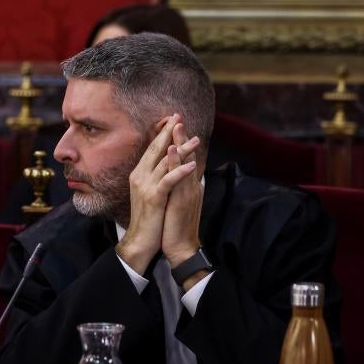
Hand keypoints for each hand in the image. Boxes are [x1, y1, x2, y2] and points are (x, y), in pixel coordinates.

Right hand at [117, 114, 196, 274]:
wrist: (141, 240)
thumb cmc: (149, 218)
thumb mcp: (151, 193)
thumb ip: (156, 176)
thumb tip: (167, 164)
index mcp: (139, 174)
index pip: (152, 148)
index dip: (162, 133)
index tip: (173, 119)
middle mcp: (140, 177)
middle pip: (156, 150)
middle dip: (169, 133)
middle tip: (179, 117)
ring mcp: (145, 186)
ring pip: (164, 163)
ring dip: (181, 150)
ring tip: (195, 139)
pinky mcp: (153, 198)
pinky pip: (168, 181)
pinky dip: (180, 171)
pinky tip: (192, 164)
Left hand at [162, 121, 203, 270]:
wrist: (180, 247)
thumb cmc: (175, 226)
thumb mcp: (175, 202)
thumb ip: (176, 187)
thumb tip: (172, 176)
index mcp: (188, 185)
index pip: (185, 159)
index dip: (180, 142)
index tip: (173, 125)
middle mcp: (191, 185)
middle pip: (187, 155)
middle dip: (182, 136)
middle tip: (177, 116)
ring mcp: (188, 191)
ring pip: (185, 162)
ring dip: (181, 143)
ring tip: (176, 125)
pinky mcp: (183, 199)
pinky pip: (179, 176)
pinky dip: (176, 161)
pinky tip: (172, 149)